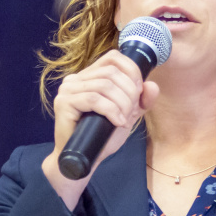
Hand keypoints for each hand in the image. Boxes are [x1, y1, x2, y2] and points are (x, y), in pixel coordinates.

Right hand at [41, 50, 159, 208]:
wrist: (86, 158)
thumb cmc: (103, 135)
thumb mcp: (128, 114)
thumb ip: (141, 100)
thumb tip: (152, 85)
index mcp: (89, 76)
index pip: (114, 57)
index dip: (132, 71)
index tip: (138, 92)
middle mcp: (75, 79)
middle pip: (112, 72)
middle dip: (130, 92)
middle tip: (131, 112)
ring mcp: (67, 90)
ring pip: (105, 85)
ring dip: (122, 103)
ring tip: (123, 119)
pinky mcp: (64, 103)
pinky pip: (94, 99)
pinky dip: (111, 111)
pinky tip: (117, 122)